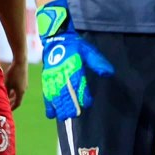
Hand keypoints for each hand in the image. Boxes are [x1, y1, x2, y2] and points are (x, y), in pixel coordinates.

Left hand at [4, 57, 27, 109]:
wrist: (21, 61)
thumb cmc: (13, 73)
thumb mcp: (7, 83)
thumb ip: (6, 92)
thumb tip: (4, 98)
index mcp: (20, 92)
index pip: (17, 103)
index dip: (12, 107)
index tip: (8, 111)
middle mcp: (24, 89)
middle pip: (18, 99)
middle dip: (12, 102)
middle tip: (6, 105)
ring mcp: (25, 84)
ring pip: (18, 93)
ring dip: (12, 96)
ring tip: (6, 97)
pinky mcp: (24, 79)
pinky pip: (19, 88)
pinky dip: (14, 91)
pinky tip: (9, 88)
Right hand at [37, 0, 114, 120]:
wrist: (56, 37)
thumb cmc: (74, 45)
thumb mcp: (88, 50)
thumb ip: (97, 62)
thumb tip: (108, 73)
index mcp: (73, 66)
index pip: (79, 83)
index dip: (83, 95)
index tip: (88, 103)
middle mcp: (62, 73)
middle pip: (66, 92)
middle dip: (71, 105)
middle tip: (76, 114)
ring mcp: (52, 76)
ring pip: (56, 95)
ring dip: (60, 107)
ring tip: (65, 116)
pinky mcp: (46, 79)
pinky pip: (46, 93)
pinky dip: (49, 105)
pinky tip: (52, 114)